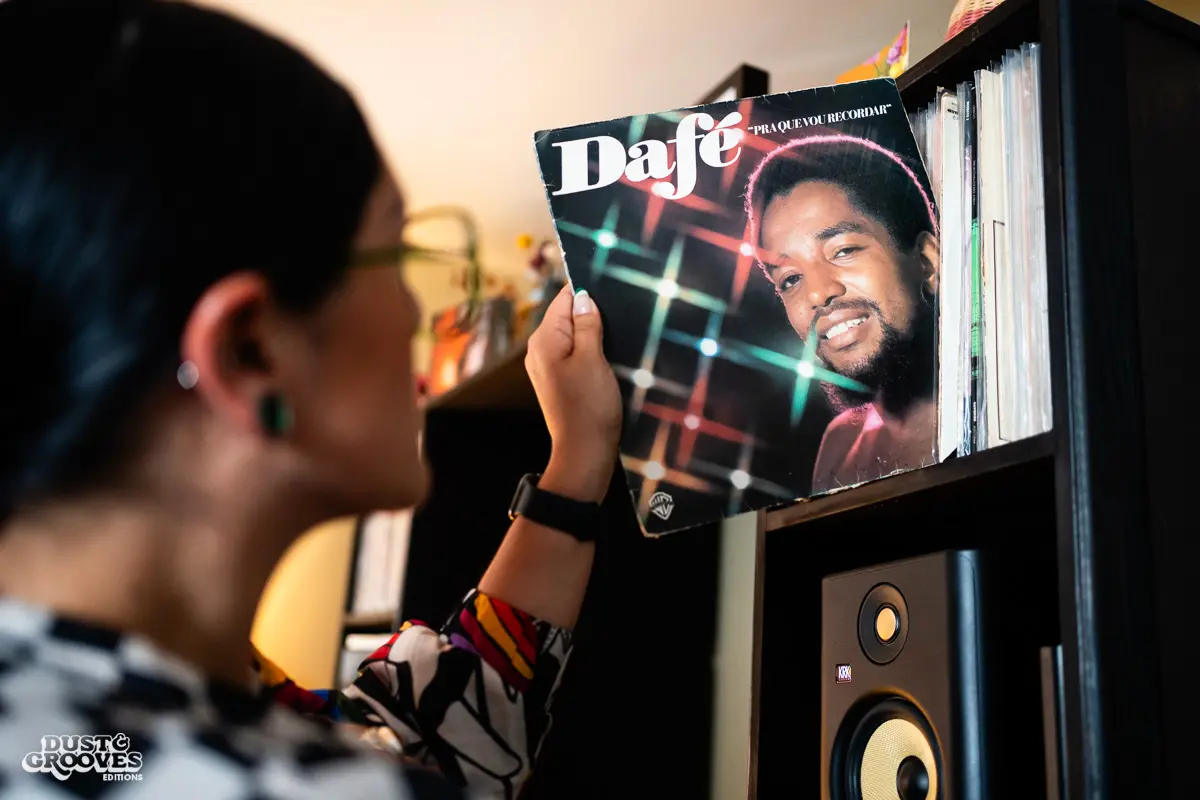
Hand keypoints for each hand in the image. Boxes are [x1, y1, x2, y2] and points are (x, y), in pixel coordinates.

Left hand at [525, 285, 621, 502]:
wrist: (585, 452)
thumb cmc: (589, 405)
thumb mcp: (593, 359)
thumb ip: (587, 324)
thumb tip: (583, 296)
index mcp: (543, 339)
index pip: (564, 298)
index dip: (587, 291)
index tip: (613, 288)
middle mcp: (539, 350)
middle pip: (567, 316)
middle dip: (592, 314)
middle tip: (622, 315)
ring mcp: (547, 366)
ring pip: (573, 336)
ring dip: (594, 334)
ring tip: (618, 335)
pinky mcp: (559, 381)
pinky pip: (575, 354)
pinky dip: (591, 352)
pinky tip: (608, 356)